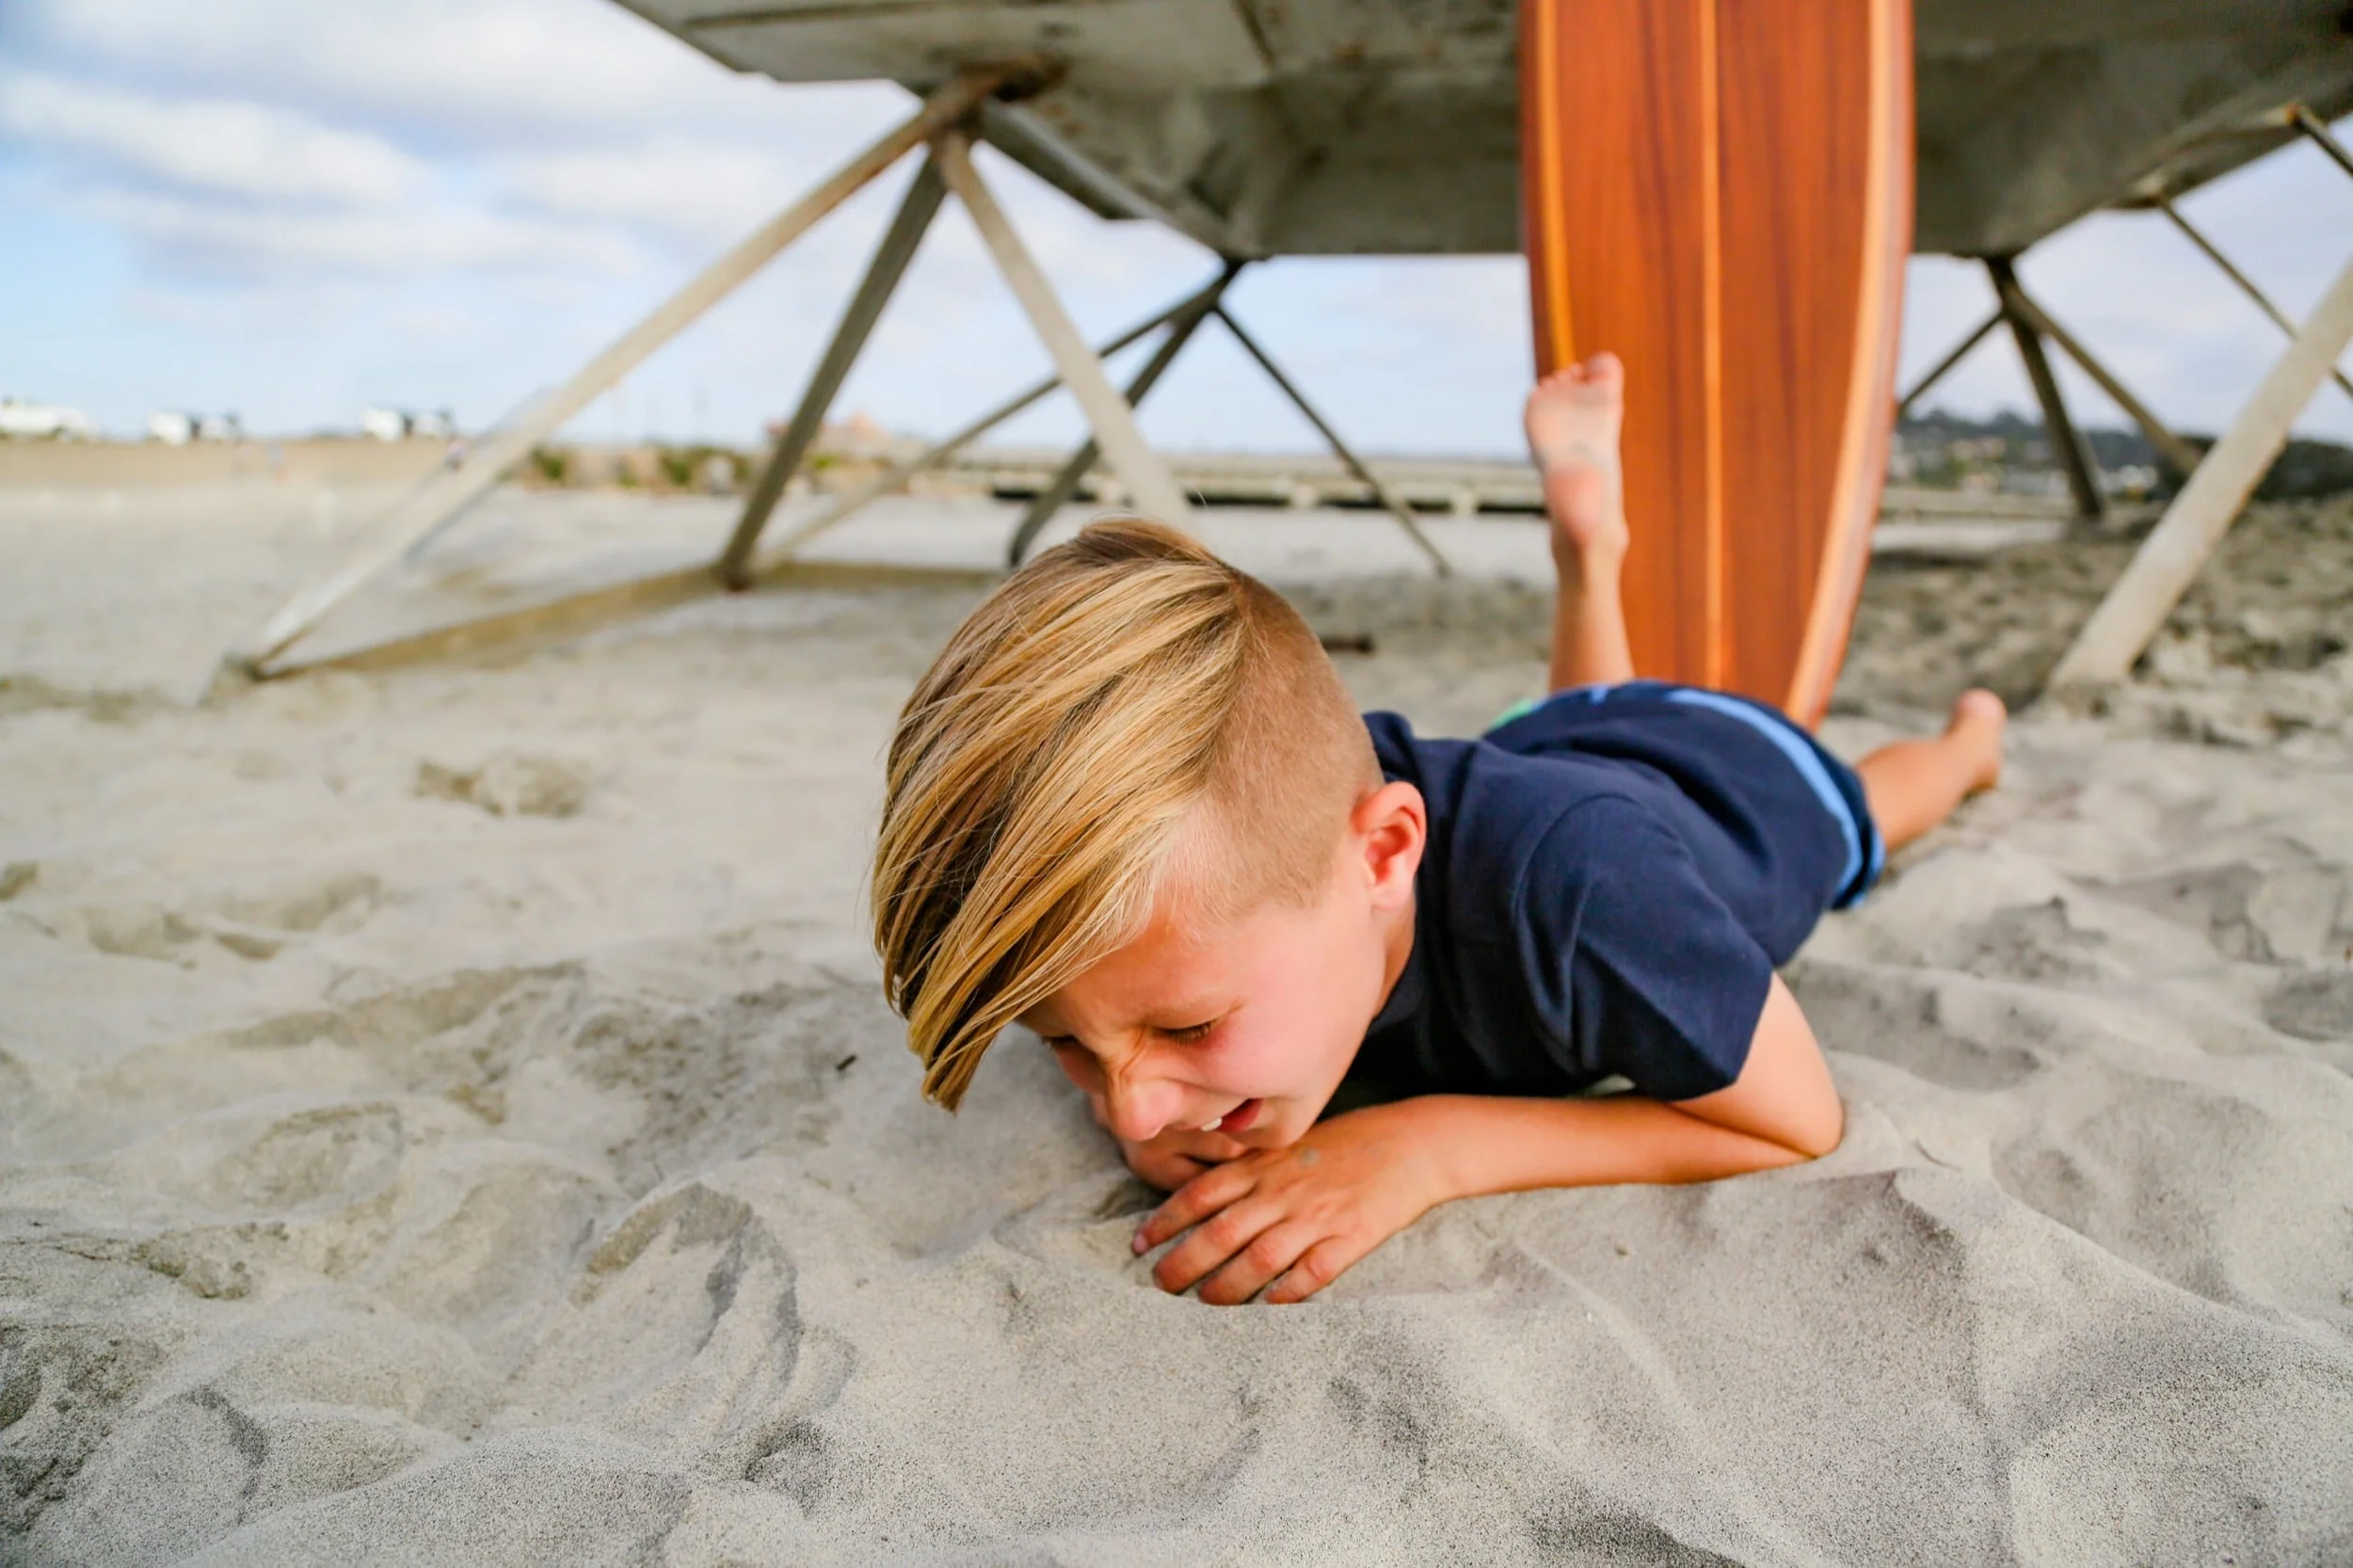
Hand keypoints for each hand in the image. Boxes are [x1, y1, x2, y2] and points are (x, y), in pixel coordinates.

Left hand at [1130, 1101, 1453, 1304]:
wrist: (1409, 1143)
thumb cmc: (1344, 1144)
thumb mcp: (1289, 1145)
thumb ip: (1250, 1168)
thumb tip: (1204, 1195)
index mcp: (1264, 1165)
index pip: (1201, 1192)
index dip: (1166, 1220)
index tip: (1140, 1244)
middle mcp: (1282, 1190)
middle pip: (1221, 1232)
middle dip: (1183, 1263)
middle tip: (1159, 1285)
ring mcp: (1315, 1216)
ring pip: (1259, 1259)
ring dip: (1226, 1287)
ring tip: (1203, 1304)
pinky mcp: (1349, 1239)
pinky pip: (1311, 1274)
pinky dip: (1285, 1295)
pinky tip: (1267, 1310)